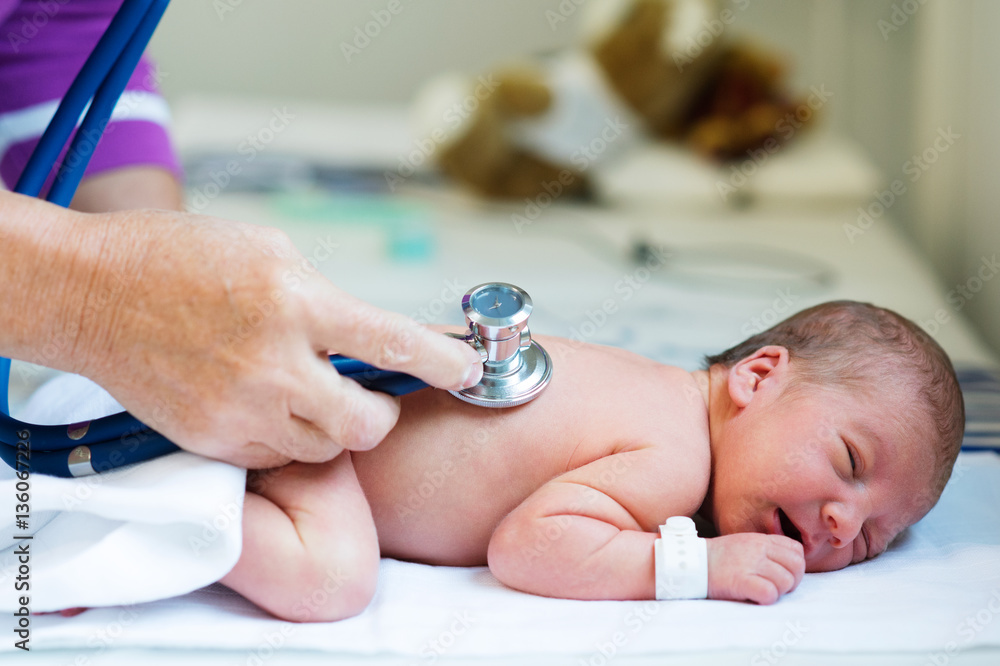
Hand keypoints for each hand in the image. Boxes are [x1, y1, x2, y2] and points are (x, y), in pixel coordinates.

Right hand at [64, 209, 483, 467]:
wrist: (92, 294)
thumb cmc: (180, 258)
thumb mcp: (270, 252)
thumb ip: (323, 299)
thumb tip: (364, 336)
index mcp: (294, 301)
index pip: (391, 342)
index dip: (443, 363)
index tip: (468, 370)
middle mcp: (272, 362)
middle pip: (366, 422)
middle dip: (382, 413)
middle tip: (373, 396)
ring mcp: (239, 408)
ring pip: (324, 447)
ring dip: (333, 427)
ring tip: (307, 393)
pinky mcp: (211, 438)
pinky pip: (276, 455)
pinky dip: (286, 437)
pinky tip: (267, 405)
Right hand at [706, 533, 804, 604]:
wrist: (690, 562)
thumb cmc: (717, 558)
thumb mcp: (744, 544)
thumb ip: (765, 550)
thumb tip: (787, 566)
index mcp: (760, 539)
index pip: (796, 550)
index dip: (795, 565)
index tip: (783, 574)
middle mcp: (758, 549)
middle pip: (797, 566)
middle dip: (792, 581)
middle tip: (777, 587)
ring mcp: (750, 564)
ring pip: (786, 581)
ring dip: (778, 592)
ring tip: (762, 591)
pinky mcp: (741, 581)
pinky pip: (770, 593)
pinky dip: (766, 599)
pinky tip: (754, 597)